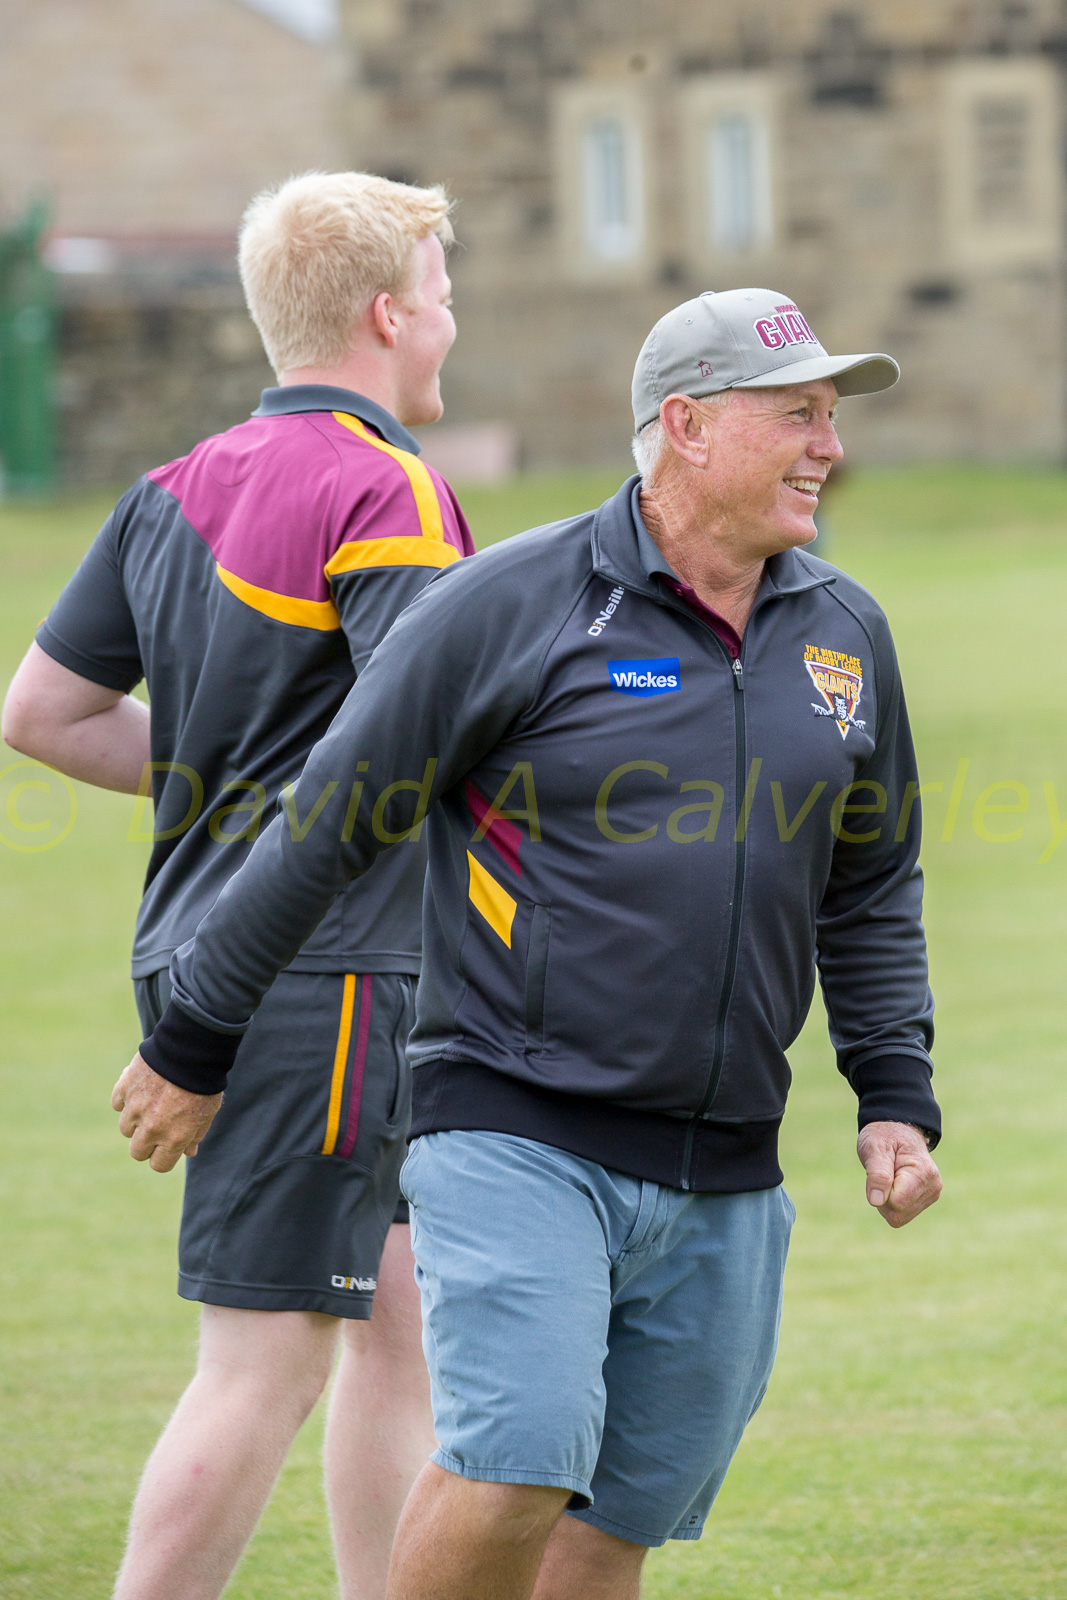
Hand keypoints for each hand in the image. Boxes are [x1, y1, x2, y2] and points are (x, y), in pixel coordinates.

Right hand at [111, 1052, 222, 1172]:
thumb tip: (188, 1152)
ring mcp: (134, 1109)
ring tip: (152, 1101)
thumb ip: (195, 1135)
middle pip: (137, 1151)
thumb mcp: (208, 1112)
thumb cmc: (204, 1082)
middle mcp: (151, 1128)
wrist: (190, 1049)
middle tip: (157, 1125)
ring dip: (135, 1119)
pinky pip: (117, 1103)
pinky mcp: (124, 1088)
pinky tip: (142, 1087)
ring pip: (125, 1128)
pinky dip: (126, 1098)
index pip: (158, 1165)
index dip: (163, 1156)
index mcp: (174, 1138)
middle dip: (146, 1142)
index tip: (167, 1145)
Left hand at [857, 1121, 941, 1227]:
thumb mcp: (874, 1148)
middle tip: (883, 1173)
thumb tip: (876, 1201)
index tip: (880, 1170)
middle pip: (898, 1215)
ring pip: (899, 1218)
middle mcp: (933, 1187)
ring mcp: (932, 1195)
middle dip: (883, 1199)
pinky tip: (895, 1184)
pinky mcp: (926, 1200)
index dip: (880, 1191)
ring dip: (887, 1201)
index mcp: (923, 1173)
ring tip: (890, 1176)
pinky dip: (892, 1203)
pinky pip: (902, 1215)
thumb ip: (877, 1174)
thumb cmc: (884, 1136)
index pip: (896, 1203)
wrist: (898, 1130)